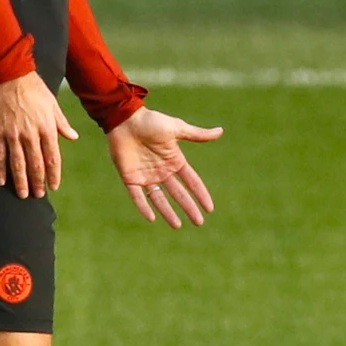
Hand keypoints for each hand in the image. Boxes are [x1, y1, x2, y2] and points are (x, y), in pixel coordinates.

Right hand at [0, 71, 78, 198]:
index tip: (54, 187)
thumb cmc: (35, 89)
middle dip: (38, 182)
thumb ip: (62, 124)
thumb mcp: (53, 105)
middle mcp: (31, 134)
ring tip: (22, 194)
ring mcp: (13, 134)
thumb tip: (73, 137)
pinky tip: (1, 181)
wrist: (12, 76)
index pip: (53, 158)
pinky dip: (0, 169)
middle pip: (35, 164)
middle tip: (38, 196)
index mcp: (47, 128)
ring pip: (17, 163)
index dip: (53, 174)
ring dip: (20, 181)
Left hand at [108, 107, 223, 228]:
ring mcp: (146, 176)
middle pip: (178, 194)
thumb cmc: (151, 121)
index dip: (201, 194)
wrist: (125, 119)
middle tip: (199, 222)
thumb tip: (220, 131)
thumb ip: (197, 134)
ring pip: (159, 199)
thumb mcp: (177, 128)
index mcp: (174, 160)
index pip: (191, 182)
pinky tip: (152, 218)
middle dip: (189, 208)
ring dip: (168, 212)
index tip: (210, 208)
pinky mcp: (130, 178)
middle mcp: (162, 171)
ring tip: (177, 226)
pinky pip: (138, 196)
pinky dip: (144, 207)